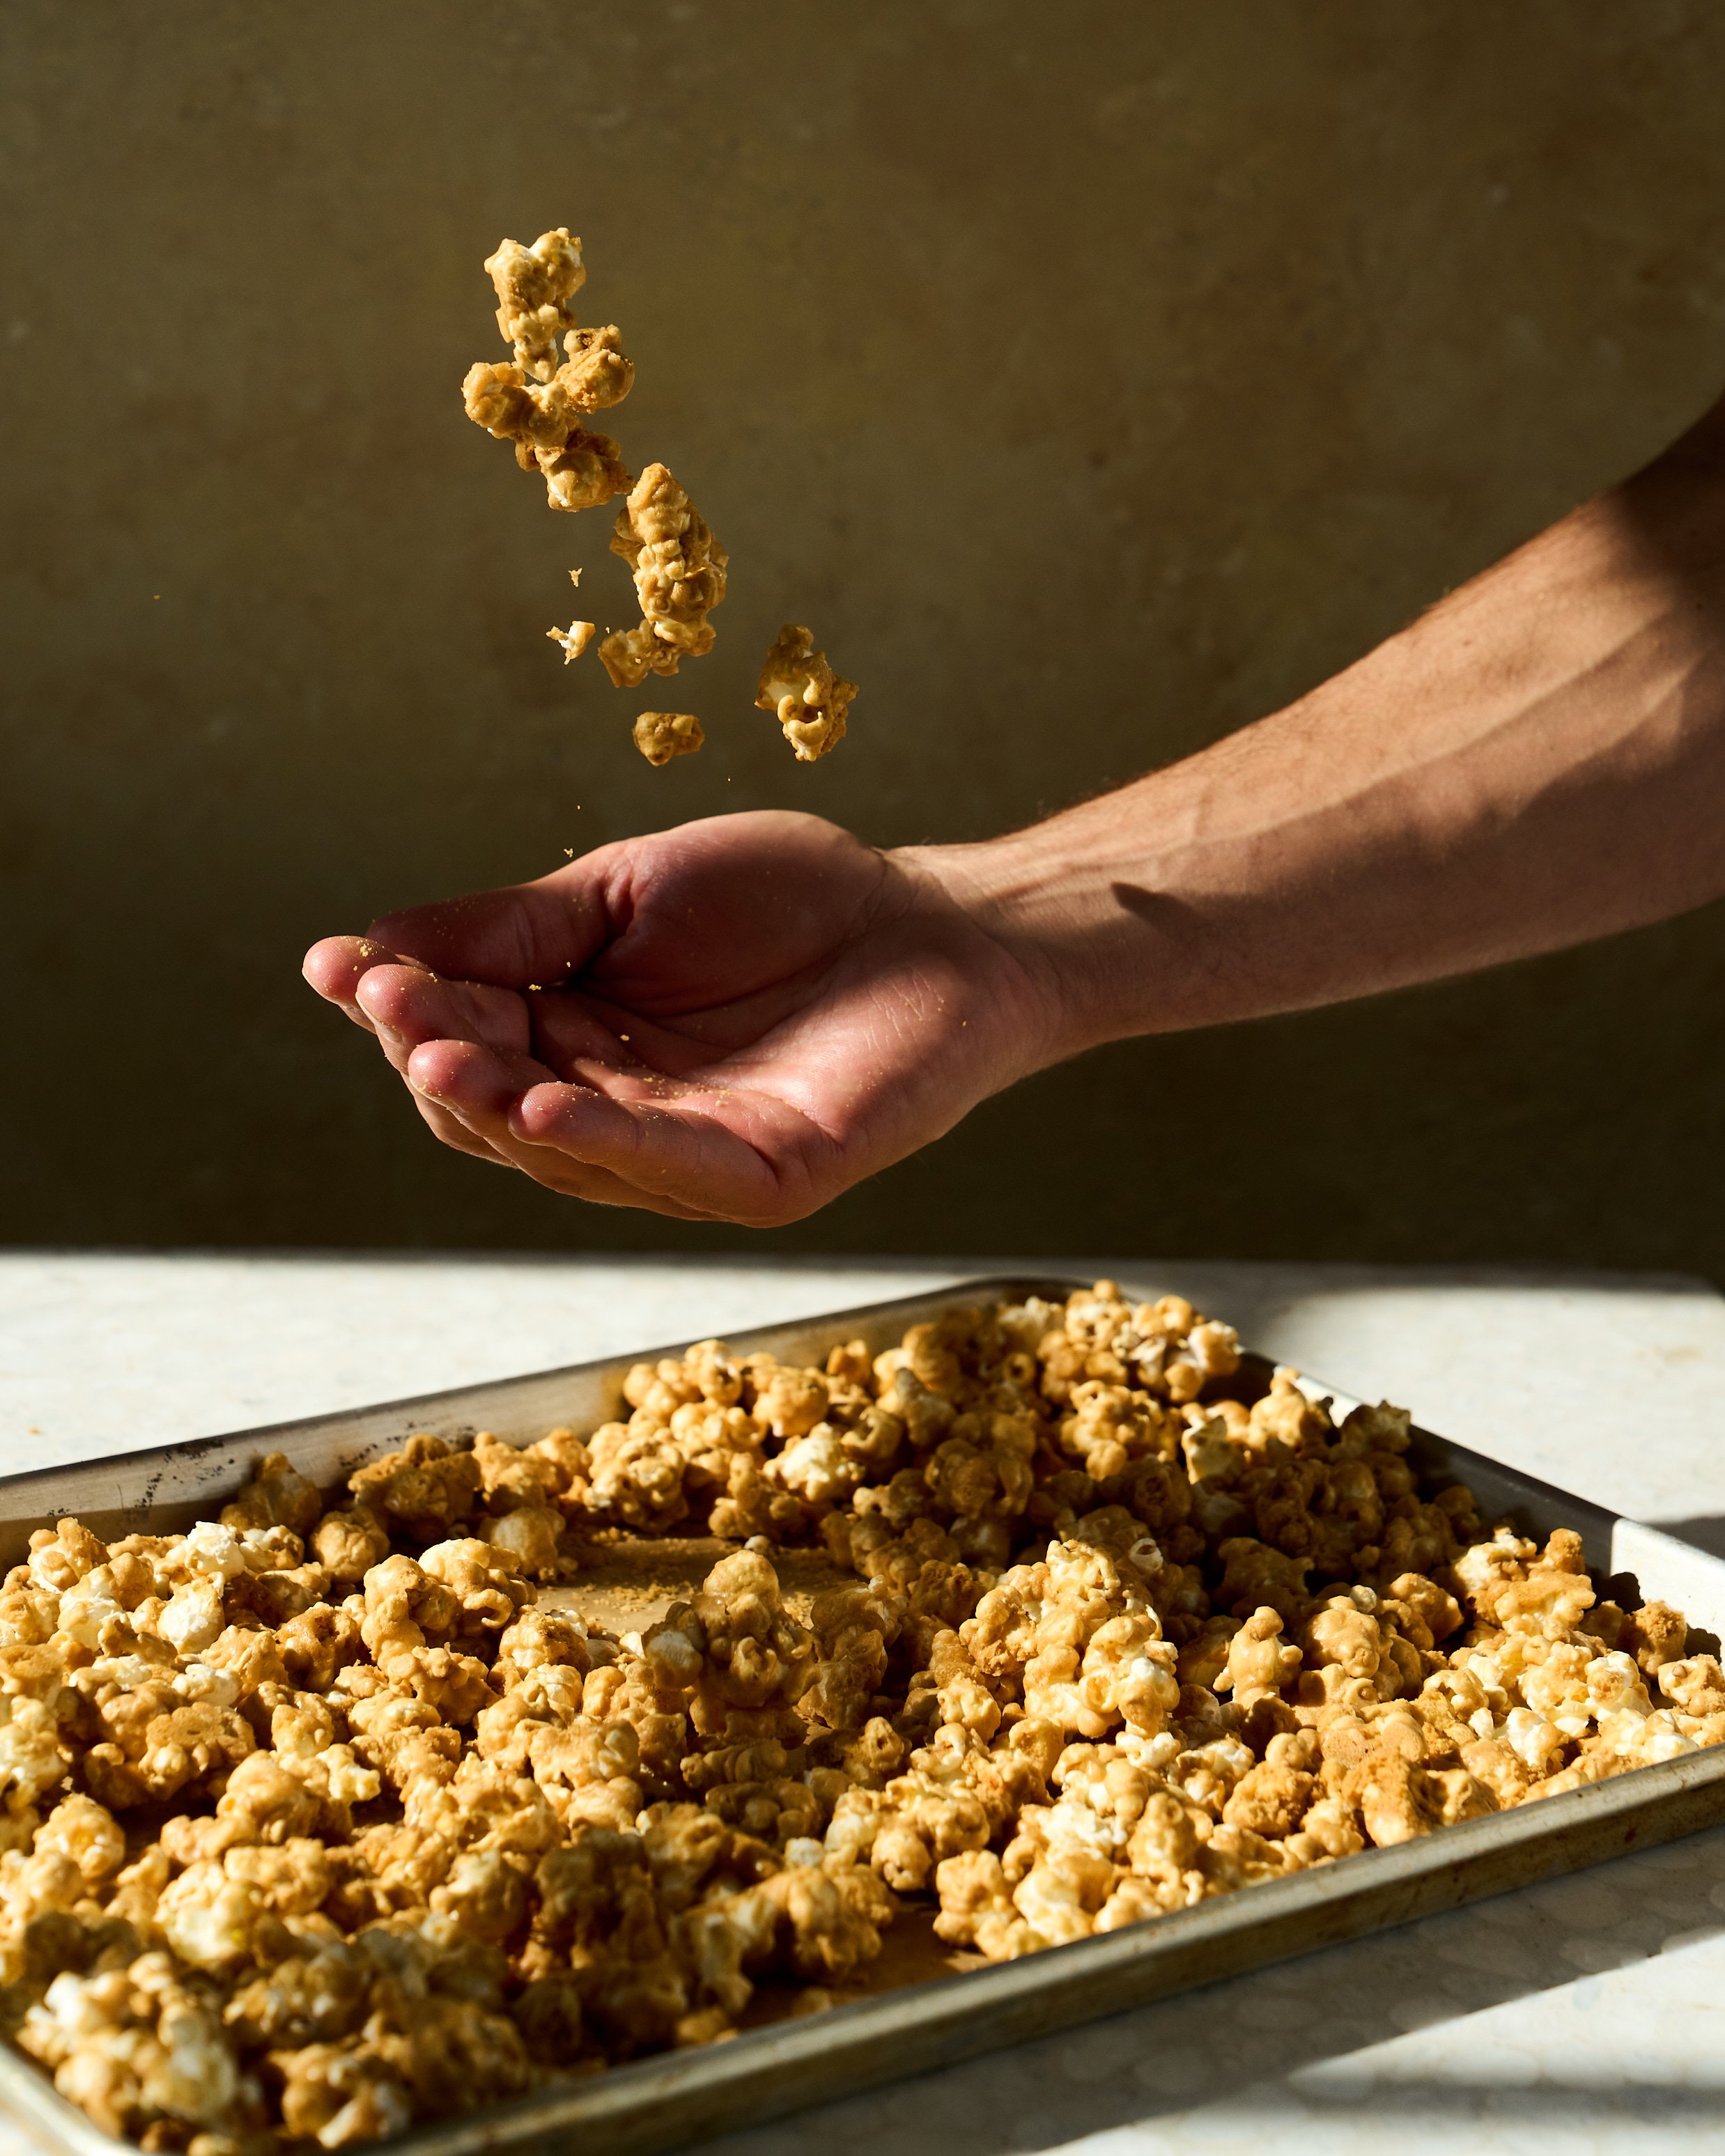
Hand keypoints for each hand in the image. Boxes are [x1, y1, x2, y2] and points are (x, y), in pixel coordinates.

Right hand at [302, 811, 1061, 1223]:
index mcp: (576, 1040)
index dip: (402, 1007)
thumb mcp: (630, 890)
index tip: (339, 965)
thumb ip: (518, 926)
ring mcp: (689, 1156)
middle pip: (495, 1104)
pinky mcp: (765, 1178)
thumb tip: (369, 945)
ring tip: (437, 1052)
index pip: (465, 1039)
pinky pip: (671, 1170)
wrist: (938, 921)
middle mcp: (618, 1111)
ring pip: (566, 1148)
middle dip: (435, 1053)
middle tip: (387, 1005)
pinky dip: (605, 1140)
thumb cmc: (790, 898)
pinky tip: (546, 1101)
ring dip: (497, 1102)